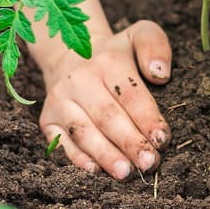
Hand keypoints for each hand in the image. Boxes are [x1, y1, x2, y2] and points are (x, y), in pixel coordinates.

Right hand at [38, 21, 171, 179]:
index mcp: (107, 61)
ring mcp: (60, 100)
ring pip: (84, 132)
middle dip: (129, 142)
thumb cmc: (116, 53)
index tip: (162, 139)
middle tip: (149, 163)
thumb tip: (161, 74)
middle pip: (107, 116)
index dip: (146, 118)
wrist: (71, 54)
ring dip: (105, 155)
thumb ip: (155, 46)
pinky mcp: (47, 119)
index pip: (129, 94)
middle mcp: (79, 80)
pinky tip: (96, 171)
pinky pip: (61, 143)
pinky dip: (77, 159)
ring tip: (126, 173)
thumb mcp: (139, 35)